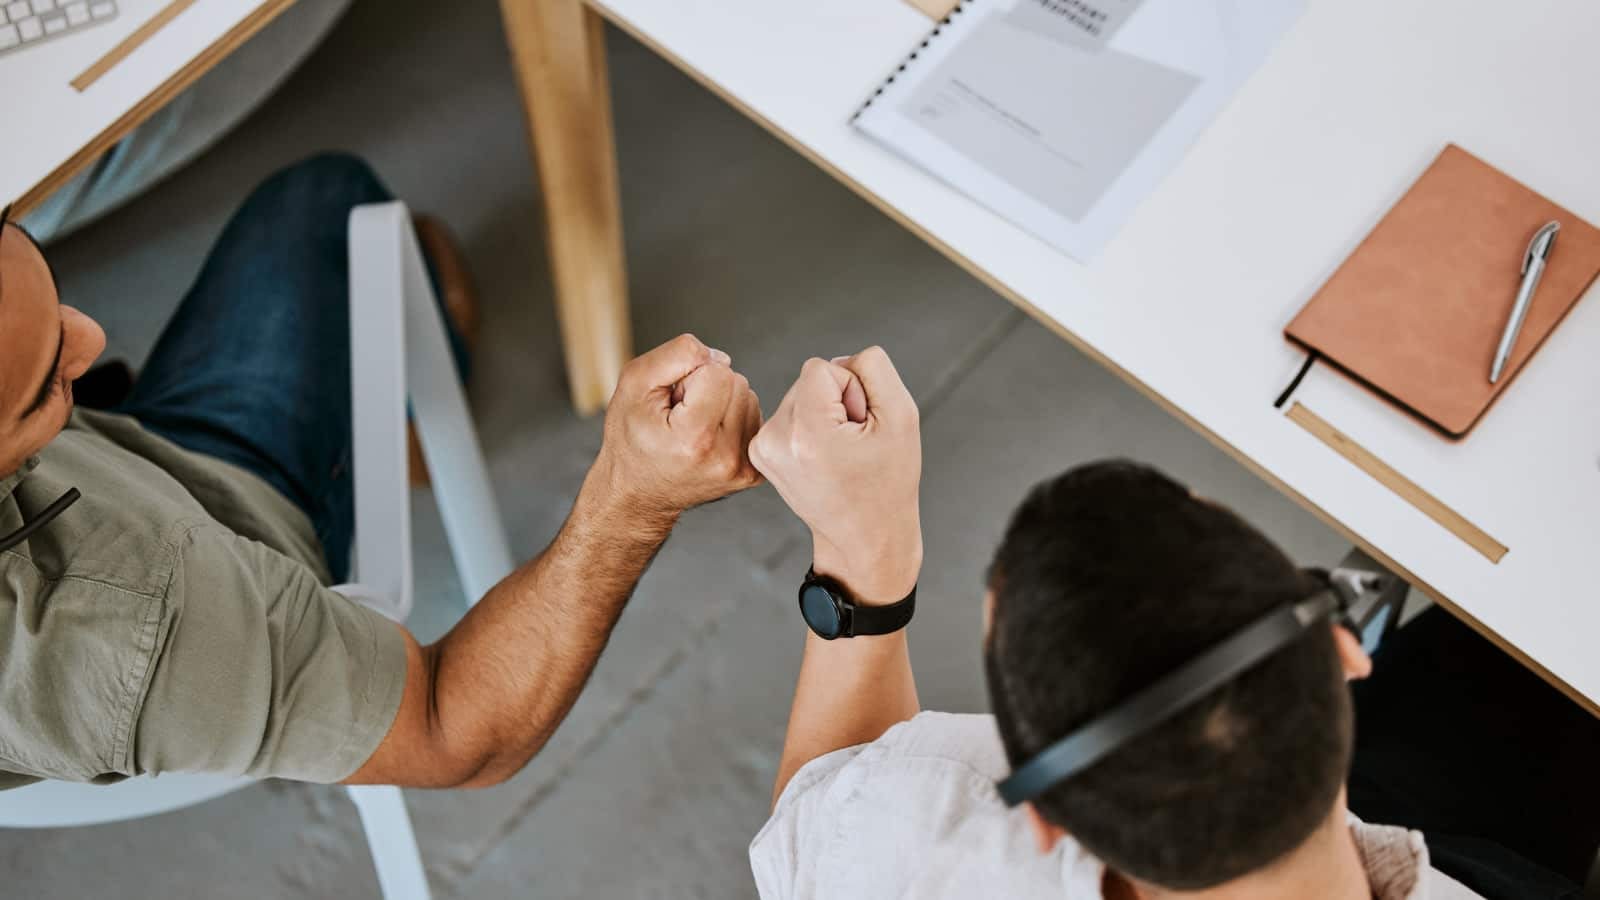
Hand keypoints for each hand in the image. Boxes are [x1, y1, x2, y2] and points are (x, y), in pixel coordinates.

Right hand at [589, 334, 763, 529]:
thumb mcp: (634, 384)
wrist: (637, 493)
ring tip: (692, 426)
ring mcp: (742, 469)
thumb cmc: (630, 438)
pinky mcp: (752, 473)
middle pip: (737, 383)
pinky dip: (732, 419)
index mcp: (695, 438)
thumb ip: (676, 355)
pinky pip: (754, 419)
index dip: (690, 376)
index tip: (672, 402)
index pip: (719, 372)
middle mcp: (724, 458)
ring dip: (721, 402)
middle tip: (679, 415)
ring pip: (749, 398)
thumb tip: (720, 357)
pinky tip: (708, 437)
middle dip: (708, 388)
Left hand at [749, 347, 921, 603]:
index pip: (823, 367)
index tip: (860, 427)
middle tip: (853, 444)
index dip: (852, 390)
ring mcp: (763, 449)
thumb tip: (840, 361)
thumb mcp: (901, 416)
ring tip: (840, 453)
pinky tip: (824, 456)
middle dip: (837, 402)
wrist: (865, 536)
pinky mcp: (760, 453)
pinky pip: (790, 413)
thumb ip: (873, 369)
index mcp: (807, 432)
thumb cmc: (888, 482)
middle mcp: (775, 440)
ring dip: (824, 414)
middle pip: (808, 380)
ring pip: (800, 395)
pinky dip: (810, 427)